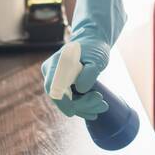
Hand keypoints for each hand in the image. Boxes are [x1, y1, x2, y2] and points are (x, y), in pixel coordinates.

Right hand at [41, 0, 125, 119]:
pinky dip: (83, 105)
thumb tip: (80, 89)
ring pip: (67, 101)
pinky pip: (70, 99)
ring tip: (103, 106)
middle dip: (81, 105)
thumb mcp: (96, 59)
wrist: (94, 42)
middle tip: (102, 104)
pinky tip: (96, 110)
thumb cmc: (94, 48)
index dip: (61, 102)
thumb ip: (89, 73)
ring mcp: (56, 79)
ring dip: (85, 107)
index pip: (53, 88)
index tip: (73, 112)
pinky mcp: (63, 84)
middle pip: (61, 97)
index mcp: (56, 64)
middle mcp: (51, 72)